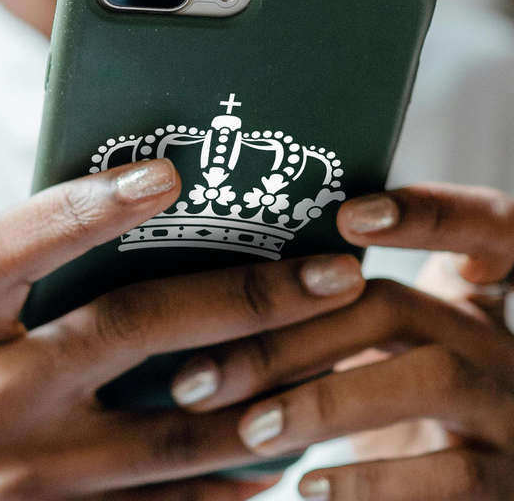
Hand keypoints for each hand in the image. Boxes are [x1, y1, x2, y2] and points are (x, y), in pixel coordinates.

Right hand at [0, 159, 364, 499]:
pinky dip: (229, 475)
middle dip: (246, 296)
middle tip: (335, 272)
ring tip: (339, 350)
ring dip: (265, 391)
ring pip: (171, 432)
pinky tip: (280, 446)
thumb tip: (148, 229)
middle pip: (129, 328)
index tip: (170, 173)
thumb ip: (38, 286)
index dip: (86, 206)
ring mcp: (20, 483)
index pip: (10, 248)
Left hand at [170, 184, 513, 499]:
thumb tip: (223, 293)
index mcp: (466, 297)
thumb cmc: (400, 398)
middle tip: (201, 375)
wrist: (469, 484)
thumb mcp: (386, 349)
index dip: (429, 211)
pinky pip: (451, 476)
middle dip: (295, 335)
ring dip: (326, 401)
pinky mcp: (507, 481)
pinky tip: (308, 486)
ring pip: (430, 377)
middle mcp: (492, 340)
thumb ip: (337, 314)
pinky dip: (371, 481)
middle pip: (398, 305)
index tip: (350, 216)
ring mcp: (508, 408)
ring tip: (249, 429)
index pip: (481, 225)